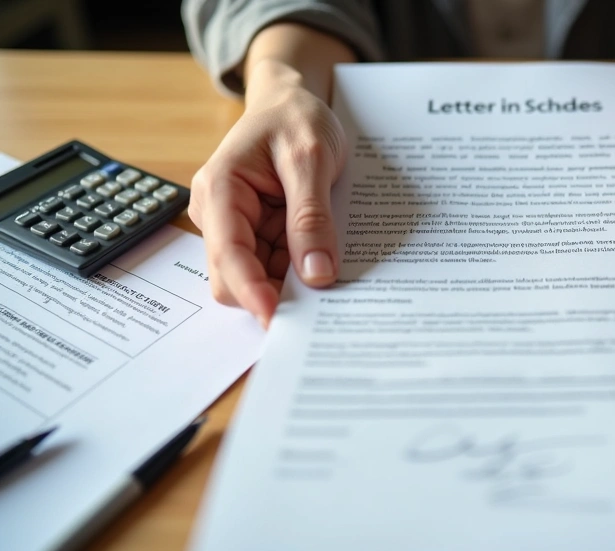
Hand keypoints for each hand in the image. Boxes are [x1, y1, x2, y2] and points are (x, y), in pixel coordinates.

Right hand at [188, 81, 345, 327]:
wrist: (294, 101)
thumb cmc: (296, 118)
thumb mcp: (311, 159)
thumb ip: (311, 216)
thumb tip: (316, 274)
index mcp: (221, 190)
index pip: (228, 255)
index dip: (251, 292)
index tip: (276, 321)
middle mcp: (220, 214)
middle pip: (236, 277)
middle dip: (273, 294)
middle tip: (322, 306)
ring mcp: (239, 226)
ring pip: (259, 277)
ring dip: (291, 284)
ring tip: (331, 278)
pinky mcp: (259, 233)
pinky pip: (277, 265)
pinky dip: (300, 271)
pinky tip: (324, 267)